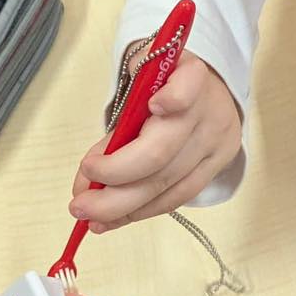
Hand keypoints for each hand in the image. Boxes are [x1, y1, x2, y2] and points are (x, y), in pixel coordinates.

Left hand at [70, 52, 241, 231]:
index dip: (175, 97)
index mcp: (191, 77)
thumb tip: (89, 178)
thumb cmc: (166, 85)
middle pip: (162, 153)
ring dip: (123, 207)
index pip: (189, 85)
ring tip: (90, 218)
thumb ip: (121, 120)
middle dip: (115, 181)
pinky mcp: (216, 168)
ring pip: (169, 185)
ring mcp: (216, 144)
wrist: (209, 91)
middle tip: (80, 203)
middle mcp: (208, 112)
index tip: (154, 105)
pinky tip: (115, 218)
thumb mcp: (144, 79)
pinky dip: (141, 211)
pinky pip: (177, 197)